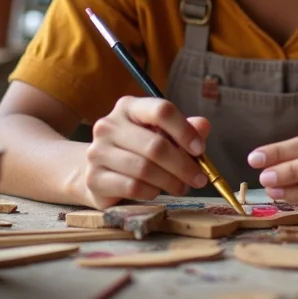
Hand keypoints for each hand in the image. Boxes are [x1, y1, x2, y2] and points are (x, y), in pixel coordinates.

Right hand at [82, 96, 210, 208]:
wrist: (97, 169)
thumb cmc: (136, 149)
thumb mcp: (162, 134)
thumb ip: (184, 129)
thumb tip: (204, 126)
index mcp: (129, 107)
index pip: (161, 110)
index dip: (185, 131)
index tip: (200, 149)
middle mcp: (109, 125)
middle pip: (155, 145)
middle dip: (183, 165)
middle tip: (199, 178)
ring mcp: (97, 151)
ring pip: (145, 169)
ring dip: (170, 181)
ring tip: (181, 186)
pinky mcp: (94, 178)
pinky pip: (133, 187)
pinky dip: (152, 191)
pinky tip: (157, 190)